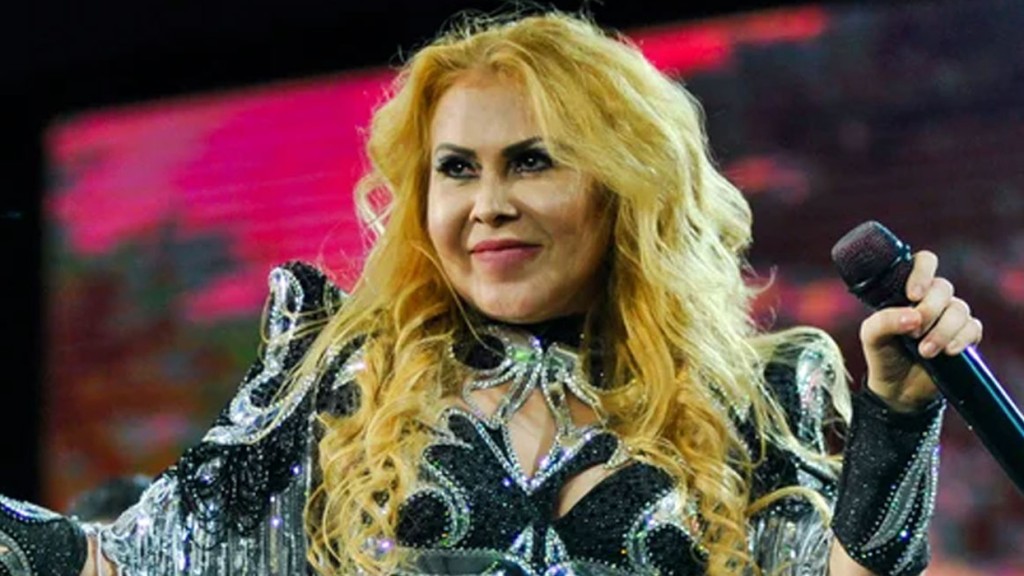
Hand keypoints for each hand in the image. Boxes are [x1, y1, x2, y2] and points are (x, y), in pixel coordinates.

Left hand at [858, 250, 983, 411]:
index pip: (924, 262)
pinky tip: (948, 352)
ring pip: (959, 308)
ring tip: (924, 352)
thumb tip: (914, 316)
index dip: (922, 273)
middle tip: (913, 333)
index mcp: (907, 290)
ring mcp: (949, 316)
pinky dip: (961, 339)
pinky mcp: (964, 335)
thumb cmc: (882, 353)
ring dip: (942, 331)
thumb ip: (884, 320)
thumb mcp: (871, 336)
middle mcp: (932, 299)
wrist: (896, 387)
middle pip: (943, 287)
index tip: (912, 295)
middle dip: (929, 310)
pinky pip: (973, 327)